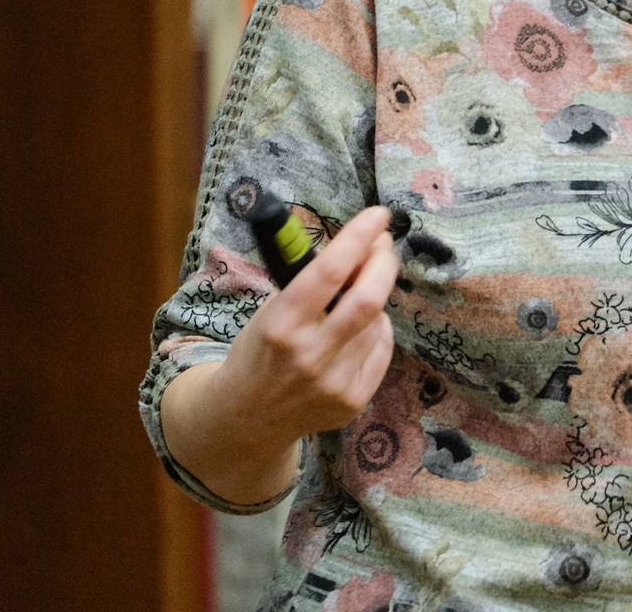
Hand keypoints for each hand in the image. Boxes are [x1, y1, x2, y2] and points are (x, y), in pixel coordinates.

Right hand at [213, 204, 400, 442]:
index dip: (358, 237)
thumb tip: (363, 245)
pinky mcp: (354, 400)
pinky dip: (375, 331)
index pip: (328, 271)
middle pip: (368, 298)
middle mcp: (309, 354)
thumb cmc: (261, 349)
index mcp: (280, 324)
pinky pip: (381, 348)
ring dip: (373, 300)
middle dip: (384, 263)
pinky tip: (356, 333)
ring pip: (378, 321)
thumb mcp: (272, 309)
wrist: (248, 417)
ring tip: (352, 301)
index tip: (379, 214)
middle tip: (383, 247)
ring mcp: (335, 381)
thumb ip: (313, 282)